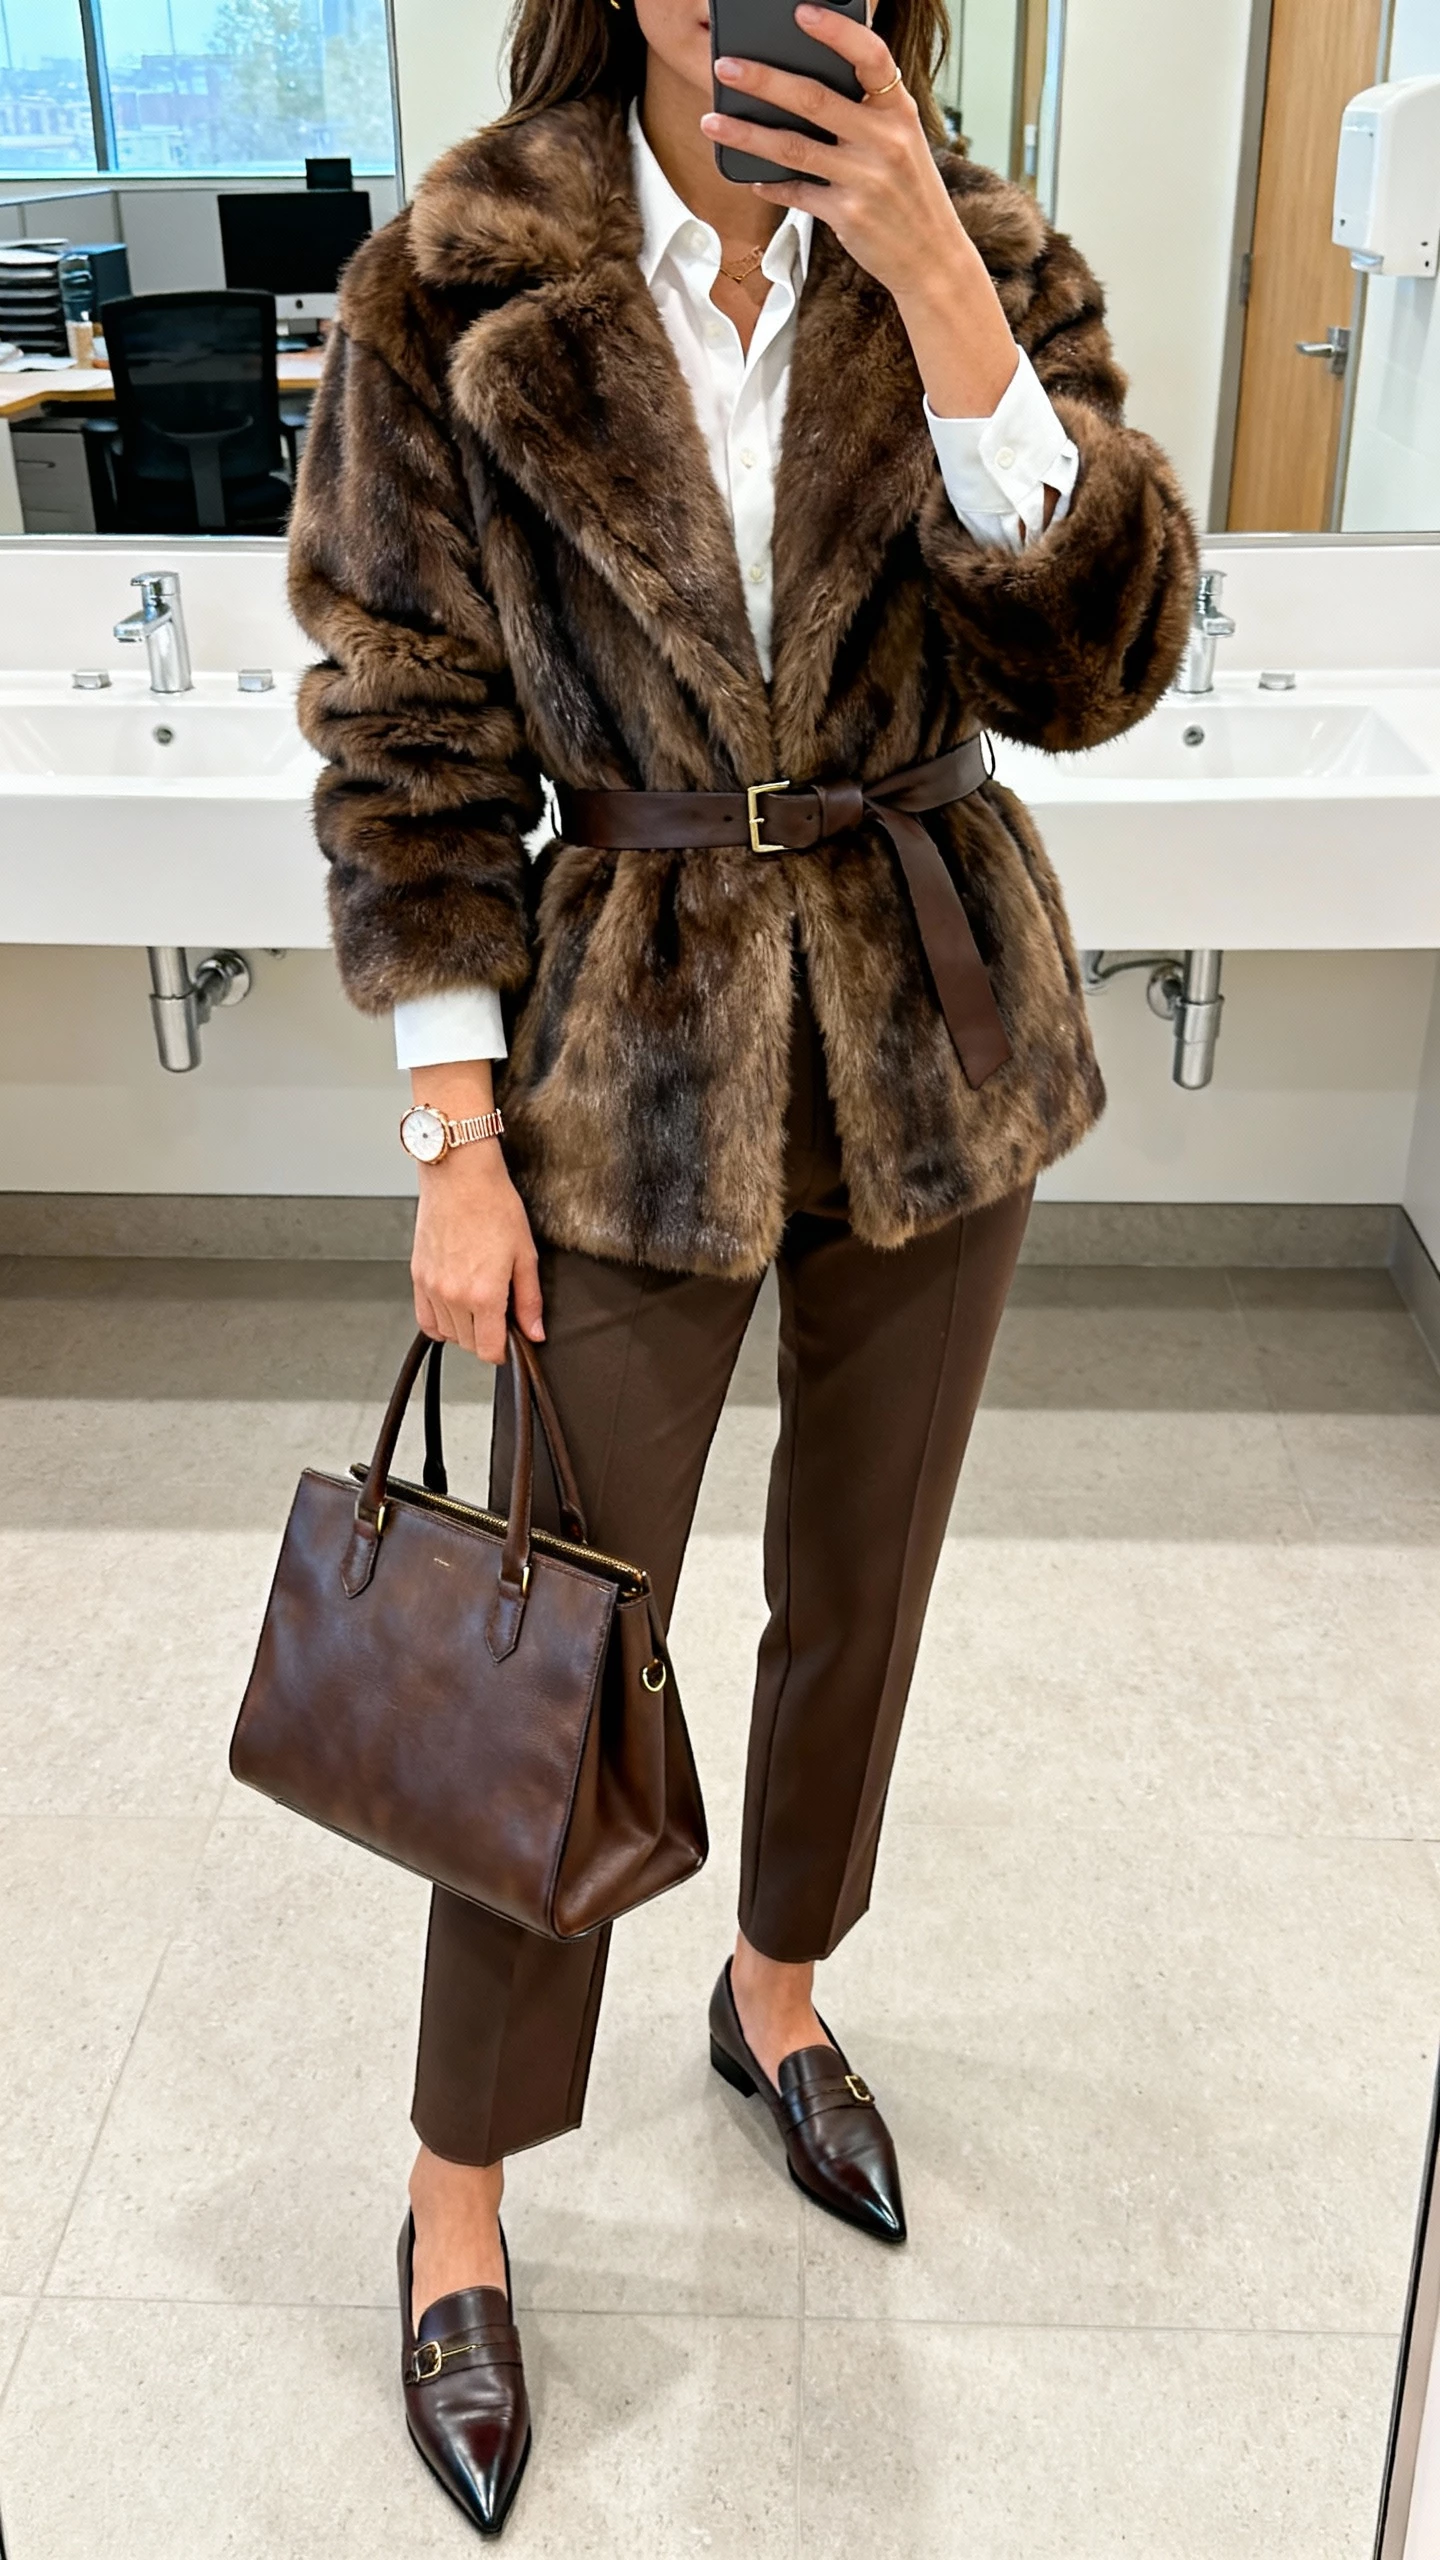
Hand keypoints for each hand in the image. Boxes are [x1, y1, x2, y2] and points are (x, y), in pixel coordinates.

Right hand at [411, 1144, 543, 1364]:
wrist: (460, 1176)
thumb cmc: (494, 1205)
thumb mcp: (525, 1254)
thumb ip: (529, 1300)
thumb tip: (534, 1332)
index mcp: (484, 1293)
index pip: (488, 1350)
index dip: (503, 1350)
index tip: (510, 1341)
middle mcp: (454, 1295)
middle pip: (468, 1344)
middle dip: (486, 1336)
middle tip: (499, 1312)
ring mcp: (432, 1287)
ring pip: (447, 1333)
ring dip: (464, 1328)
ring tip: (478, 1302)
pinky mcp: (418, 1276)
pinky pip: (425, 1319)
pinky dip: (440, 1321)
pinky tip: (454, 1308)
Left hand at [701, 4, 1019, 416]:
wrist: (933, 259)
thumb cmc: (910, 194)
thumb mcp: (903, 142)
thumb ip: (867, 113)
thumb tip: (804, 88)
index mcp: (899, 111)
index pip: (870, 56)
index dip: (836, 30)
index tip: (800, 13)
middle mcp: (885, 140)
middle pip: (814, 99)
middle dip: (764, 79)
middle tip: (726, 66)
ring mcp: (866, 179)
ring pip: (793, 148)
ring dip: (747, 133)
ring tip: (713, 120)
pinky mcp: (848, 215)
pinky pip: (797, 193)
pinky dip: (770, 184)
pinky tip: (750, 175)